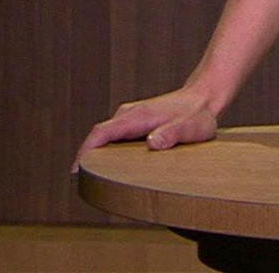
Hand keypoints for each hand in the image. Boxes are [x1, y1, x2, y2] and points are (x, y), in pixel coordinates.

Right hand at [69, 87, 218, 172]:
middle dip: (86, 156)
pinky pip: (115, 137)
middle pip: (99, 135)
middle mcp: (129, 115)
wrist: (202, 98)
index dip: (86, 150)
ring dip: (96, 154)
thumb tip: (152, 143)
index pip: (102, 132)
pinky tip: (110, 166)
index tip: (76, 169)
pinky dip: (107, 150)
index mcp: (137, 117)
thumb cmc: (197, 115)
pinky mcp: (136, 122)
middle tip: (81, 181)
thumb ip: (172, 134)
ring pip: (106, 136)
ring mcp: (131, 117)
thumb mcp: (190, 129)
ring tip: (92, 177)